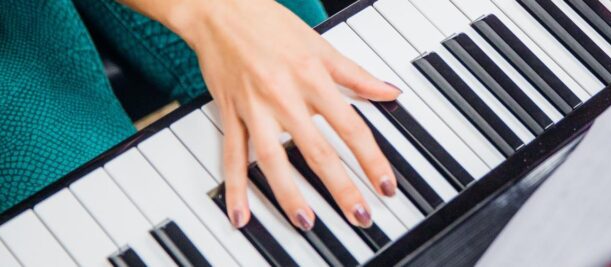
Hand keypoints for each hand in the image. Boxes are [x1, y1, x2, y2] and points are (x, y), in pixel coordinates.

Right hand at [147, 0, 400, 229]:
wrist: (219, 10)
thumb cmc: (269, 24)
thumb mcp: (321, 46)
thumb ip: (357, 76)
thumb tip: (390, 92)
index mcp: (312, 79)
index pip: (351, 127)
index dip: (371, 159)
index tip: (385, 185)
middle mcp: (284, 97)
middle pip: (317, 150)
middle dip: (340, 187)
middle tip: (358, 215)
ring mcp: (254, 109)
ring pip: (273, 160)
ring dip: (290, 195)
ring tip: (306, 221)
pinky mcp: (230, 114)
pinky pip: (232, 156)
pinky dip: (236, 187)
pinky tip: (241, 214)